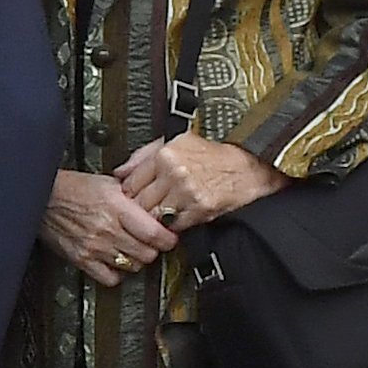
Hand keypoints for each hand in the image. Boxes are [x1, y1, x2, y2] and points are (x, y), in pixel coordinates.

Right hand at [42, 167, 175, 288]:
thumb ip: (134, 196)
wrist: (42, 196)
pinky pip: (110, 278)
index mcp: (117, 207)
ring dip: (136, 260)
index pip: (154, 233)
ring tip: (132, 250)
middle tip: (151, 243)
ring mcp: (94, 247)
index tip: (169, 238)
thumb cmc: (73, 187)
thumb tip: (155, 206)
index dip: (168, 239)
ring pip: (133, 266)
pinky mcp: (82, 259)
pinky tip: (115, 261)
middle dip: (153, 249)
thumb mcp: (109, 183)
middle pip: (147, 254)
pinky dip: (117, 273)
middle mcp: (107, 230)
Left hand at [113, 135, 279, 231]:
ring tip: (159, 213)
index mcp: (165, 155)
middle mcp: (174, 173)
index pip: (130, 183)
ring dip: (154, 219)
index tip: (130, 197)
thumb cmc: (213, 154)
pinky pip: (174, 225)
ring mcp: (186, 193)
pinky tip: (176, 217)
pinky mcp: (199, 209)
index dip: (128, 193)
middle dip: (138, 208)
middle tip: (141, 210)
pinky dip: (172, 225)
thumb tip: (120, 170)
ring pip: (154, 216)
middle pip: (139, 202)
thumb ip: (143, 155)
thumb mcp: (176, 142)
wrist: (247, 166)